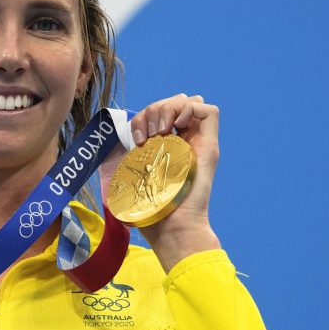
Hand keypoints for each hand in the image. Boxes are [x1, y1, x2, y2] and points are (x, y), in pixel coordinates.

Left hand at [130, 93, 221, 272]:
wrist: (172, 228)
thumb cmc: (151, 210)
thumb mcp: (134, 177)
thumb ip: (130, 160)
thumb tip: (117, 145)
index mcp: (167, 147)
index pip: (160, 113)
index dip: (144, 116)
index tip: (137, 139)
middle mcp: (185, 142)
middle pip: (174, 102)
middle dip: (155, 110)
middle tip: (149, 135)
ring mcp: (199, 143)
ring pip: (189, 101)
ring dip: (169, 109)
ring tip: (161, 132)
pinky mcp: (211, 147)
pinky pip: (209, 111)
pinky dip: (190, 110)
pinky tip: (177, 128)